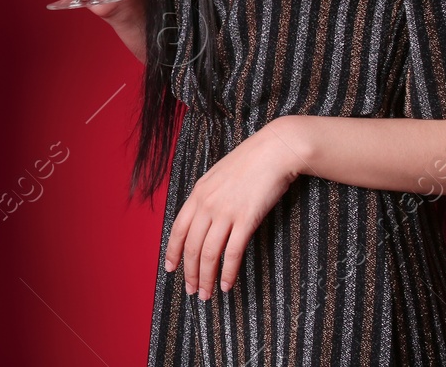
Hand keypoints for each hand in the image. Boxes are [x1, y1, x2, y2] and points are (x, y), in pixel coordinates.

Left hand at [164, 116, 307, 298]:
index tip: (170, 269)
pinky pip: (232, 253)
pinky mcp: (246, 219)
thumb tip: (202, 217)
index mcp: (198, 193)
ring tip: (207, 294)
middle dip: (189, 272)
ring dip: (206, 278)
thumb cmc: (250, 162)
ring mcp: (226, 212)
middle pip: (191, 246)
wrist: (274, 151)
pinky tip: (227, 285)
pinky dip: (227, 272)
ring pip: (208, 253)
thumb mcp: (218, 176)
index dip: (172, 252)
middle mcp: (207, 204)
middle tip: (192, 290)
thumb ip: (207, 196)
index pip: (177, 229)